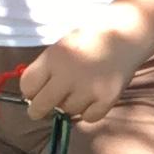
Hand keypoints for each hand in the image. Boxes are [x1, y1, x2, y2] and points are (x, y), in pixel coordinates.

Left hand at [21, 12, 151, 124]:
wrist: (125, 35)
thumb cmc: (89, 41)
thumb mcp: (61, 47)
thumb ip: (47, 69)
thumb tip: (31, 97)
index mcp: (53, 57)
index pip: (27, 86)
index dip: (29, 91)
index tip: (34, 93)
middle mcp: (68, 74)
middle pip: (40, 106)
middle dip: (38, 109)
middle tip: (42, 109)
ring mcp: (88, 88)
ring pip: (67, 111)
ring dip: (70, 104)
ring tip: (80, 88)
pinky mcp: (107, 98)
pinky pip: (89, 117)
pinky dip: (90, 111)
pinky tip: (94, 96)